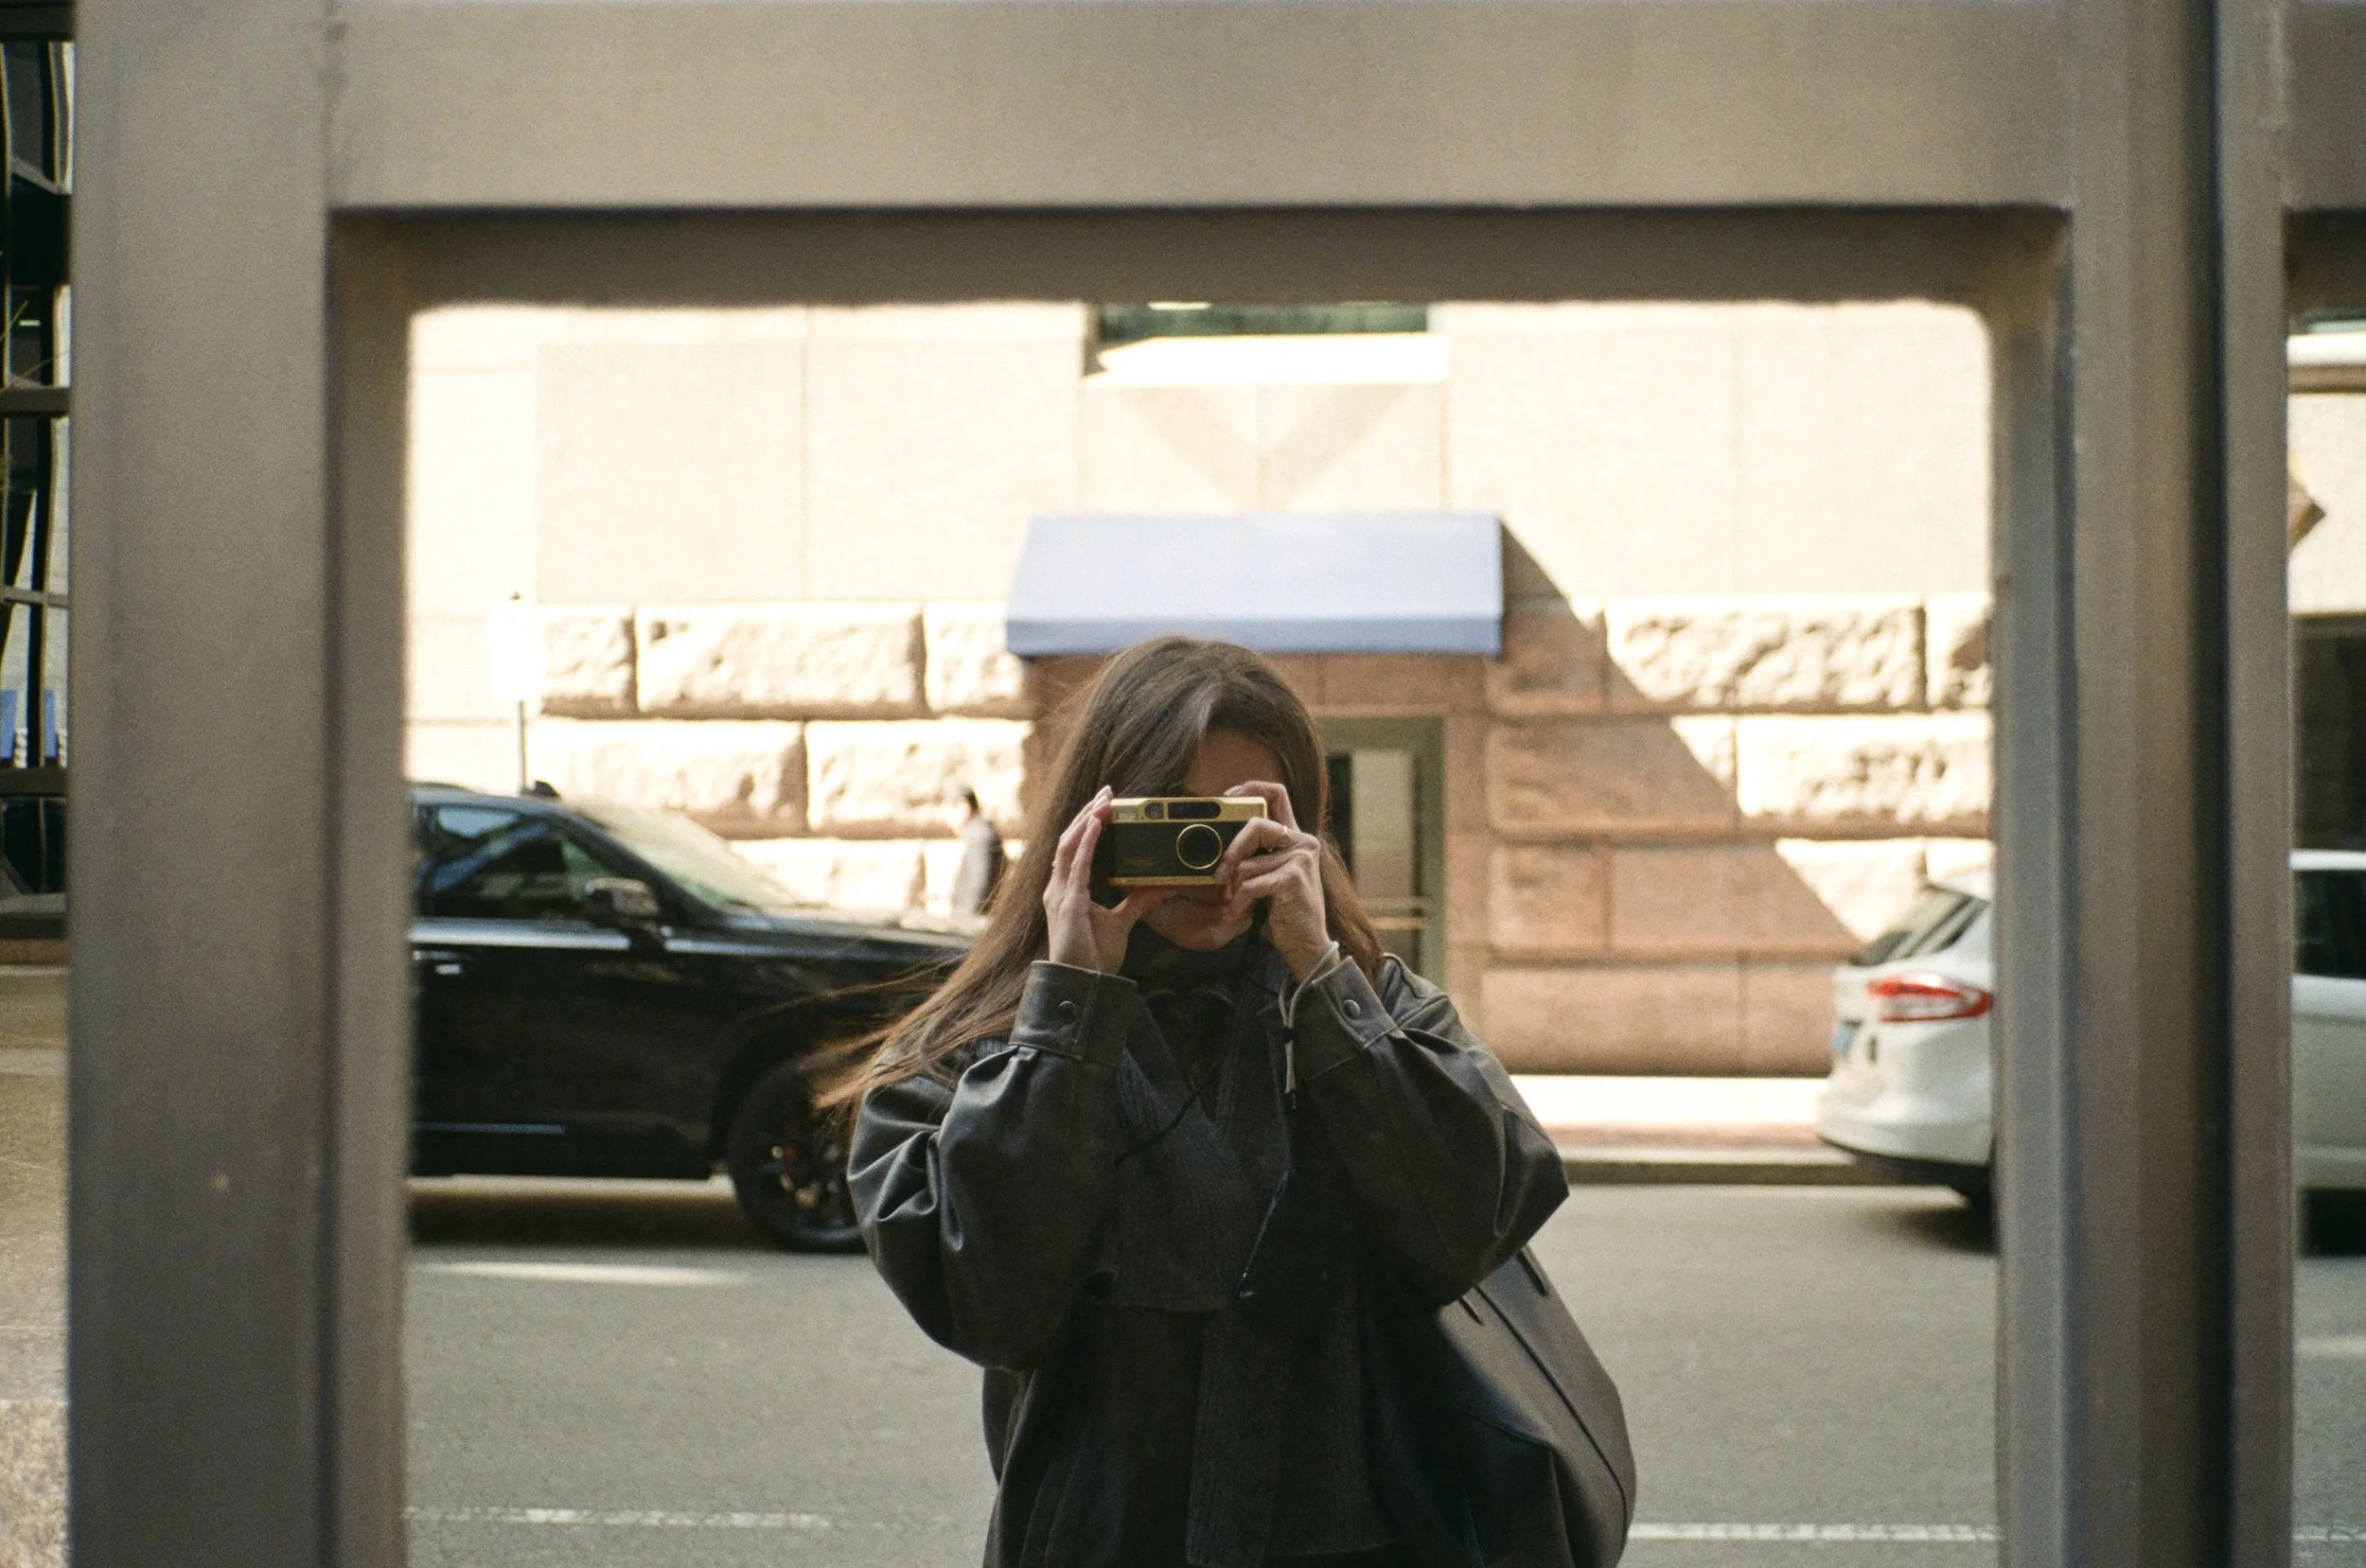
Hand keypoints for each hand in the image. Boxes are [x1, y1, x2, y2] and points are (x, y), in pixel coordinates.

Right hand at [1043, 787, 1156, 971]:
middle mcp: (1059, 888)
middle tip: (1107, 792)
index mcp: (1068, 890)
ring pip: (1068, 845)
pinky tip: (1096, 825)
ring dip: (1086, 820)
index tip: (1105, 804)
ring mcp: (1060, 894)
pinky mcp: (1067, 903)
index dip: (1087, 823)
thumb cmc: (1094, 956)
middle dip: (1087, 813)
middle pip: (1069, 839)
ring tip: (1102, 801)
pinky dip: (1085, 843)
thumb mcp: (1122, 921)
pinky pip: (1075, 866)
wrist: (1085, 983)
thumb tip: (1162, 885)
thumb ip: (1138, 901)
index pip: (1074, 847)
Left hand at [1216, 781, 1330, 978]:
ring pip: (1247, 863)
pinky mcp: (1293, 877)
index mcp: (1296, 838)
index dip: (1251, 788)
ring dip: (1234, 889)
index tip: (1227, 798)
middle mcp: (1302, 842)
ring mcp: (1300, 859)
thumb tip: (1221, 849)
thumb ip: (1256, 857)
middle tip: (1219, 874)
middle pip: (1256, 823)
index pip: (1278, 794)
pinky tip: (1241, 914)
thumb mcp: (1269, 878)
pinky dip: (1240, 902)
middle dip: (1232, 849)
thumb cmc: (1284, 914)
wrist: (1307, 946)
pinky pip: (1249, 883)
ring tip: (1237, 905)